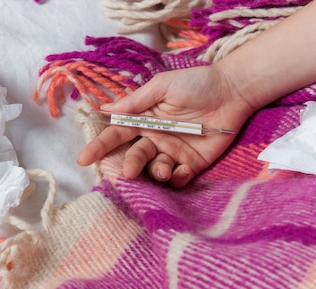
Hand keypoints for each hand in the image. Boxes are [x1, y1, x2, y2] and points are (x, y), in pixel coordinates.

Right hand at [77, 65, 254, 187]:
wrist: (232, 90)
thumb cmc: (195, 83)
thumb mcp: (161, 87)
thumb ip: (135, 102)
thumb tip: (105, 110)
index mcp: (143, 120)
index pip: (116, 135)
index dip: (99, 146)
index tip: (84, 159)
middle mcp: (155, 138)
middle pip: (134, 157)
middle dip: (130, 165)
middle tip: (131, 171)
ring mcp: (173, 152)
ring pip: (155, 170)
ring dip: (156, 172)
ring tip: (165, 168)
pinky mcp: (193, 163)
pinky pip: (179, 178)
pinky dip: (177, 179)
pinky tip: (182, 170)